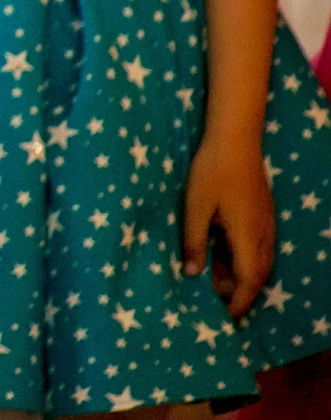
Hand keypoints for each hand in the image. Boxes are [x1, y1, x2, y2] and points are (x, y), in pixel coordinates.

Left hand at [182, 132, 274, 316]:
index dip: (240, 300)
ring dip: (239, 273)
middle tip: (216, 300)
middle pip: (258, 273)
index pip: (249, 278)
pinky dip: (241, 257)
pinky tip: (221, 253)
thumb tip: (192, 274)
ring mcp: (265, 223)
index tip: (228, 316)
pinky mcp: (262, 214)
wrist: (235, 140)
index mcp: (248, 236)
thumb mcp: (195, 208)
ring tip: (213, 279)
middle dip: (240, 291)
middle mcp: (263, 234)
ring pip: (258, 260)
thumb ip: (194, 242)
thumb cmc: (211, 172)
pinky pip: (257, 246)